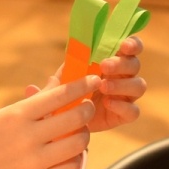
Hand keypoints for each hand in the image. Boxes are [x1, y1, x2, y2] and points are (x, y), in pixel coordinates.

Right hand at [0, 76, 98, 168]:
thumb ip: (35, 101)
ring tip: (77, 132)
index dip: (82, 84)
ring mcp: (34, 162)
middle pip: (76, 118)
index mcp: (18, 115)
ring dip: (83, 134)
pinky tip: (67, 153)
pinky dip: (74, 158)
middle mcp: (28, 137)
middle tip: (87, 106)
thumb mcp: (4, 114)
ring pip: (78, 144)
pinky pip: (71, 167)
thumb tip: (61, 81)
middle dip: (87, 108)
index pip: (60, 94)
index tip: (94, 79)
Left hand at [29, 36, 146, 133]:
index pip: (129, 47)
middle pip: (134, 64)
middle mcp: (121, 76)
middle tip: (104, 66)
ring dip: (122, 84)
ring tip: (104, 87)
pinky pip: (133, 111)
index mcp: (109, 61)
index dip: (131, 43)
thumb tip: (30, 88)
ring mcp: (125, 96)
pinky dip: (123, 107)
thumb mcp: (54, 91)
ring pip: (138, 86)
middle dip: (121, 63)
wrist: (68, 125)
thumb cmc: (63, 99)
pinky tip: (109, 105)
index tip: (122, 44)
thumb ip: (48, 88)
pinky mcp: (124, 114)